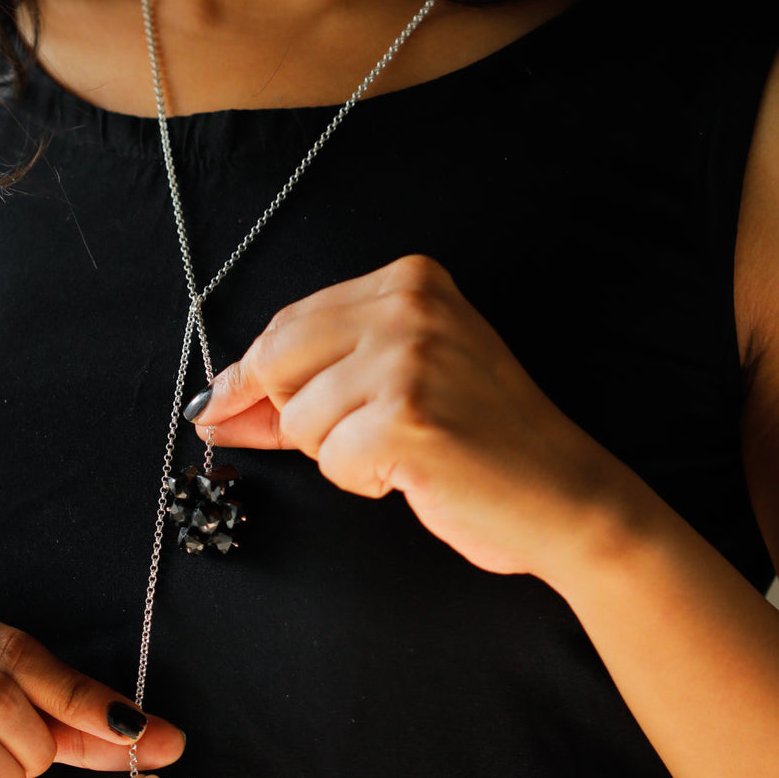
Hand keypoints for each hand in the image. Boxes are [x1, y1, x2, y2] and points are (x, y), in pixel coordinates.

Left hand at [192, 255, 645, 580]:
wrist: (564, 496)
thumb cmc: (479, 443)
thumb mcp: (393, 387)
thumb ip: (305, 385)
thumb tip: (213, 407)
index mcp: (409, 281)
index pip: (288, 323)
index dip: (250, 375)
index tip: (218, 404)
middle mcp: (410, 305)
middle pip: (278, 361)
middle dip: (297, 415)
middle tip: (357, 437)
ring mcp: (411, 357)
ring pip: (301, 418)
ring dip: (339, 453)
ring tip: (404, 450)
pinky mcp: (408, 416)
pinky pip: (332, 461)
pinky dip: (362, 480)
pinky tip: (413, 470)